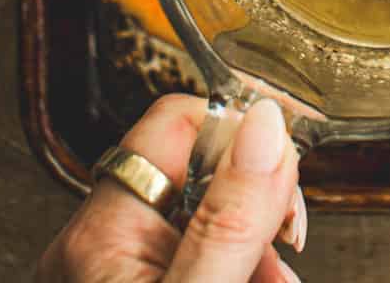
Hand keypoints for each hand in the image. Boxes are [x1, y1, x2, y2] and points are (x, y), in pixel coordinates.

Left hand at [38, 94, 306, 282]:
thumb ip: (229, 221)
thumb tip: (267, 125)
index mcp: (101, 233)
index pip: (174, 121)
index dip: (237, 131)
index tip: (283, 163)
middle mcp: (103, 247)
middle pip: (201, 172)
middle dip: (257, 202)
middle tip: (287, 234)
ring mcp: (121, 272)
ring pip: (207, 217)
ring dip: (257, 240)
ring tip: (281, 274)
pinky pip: (198, 253)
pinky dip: (240, 263)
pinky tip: (265, 279)